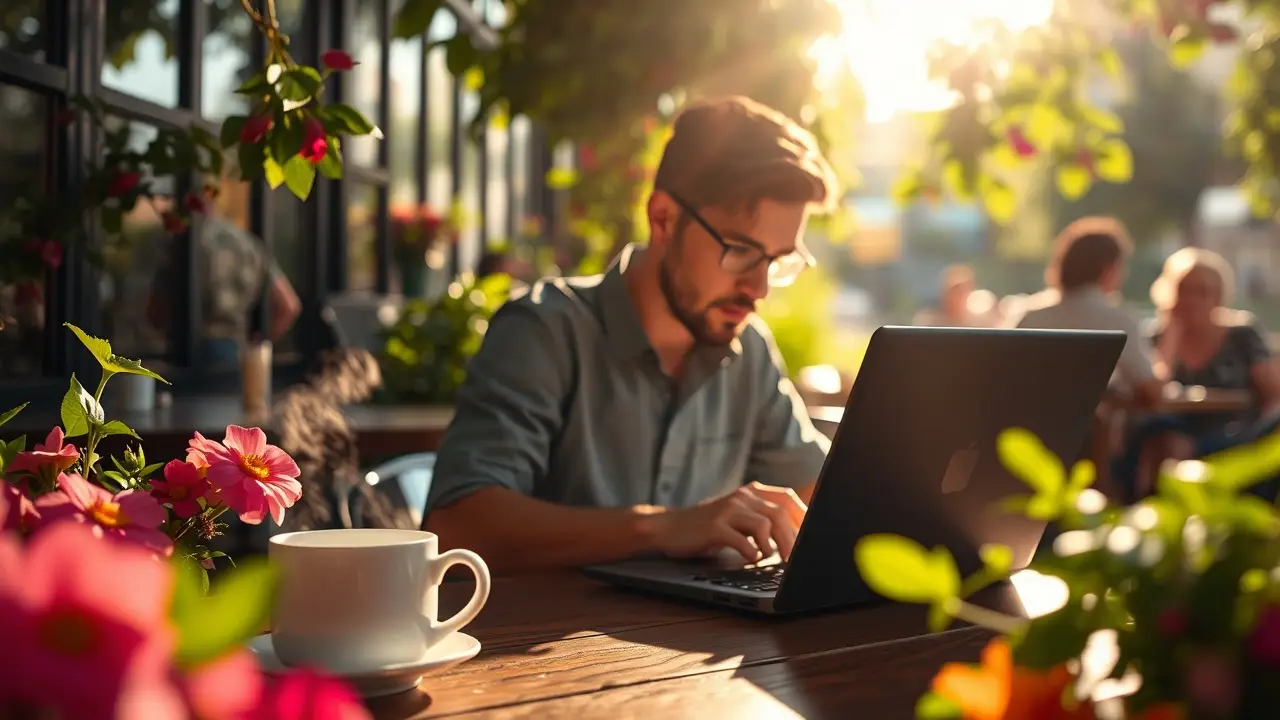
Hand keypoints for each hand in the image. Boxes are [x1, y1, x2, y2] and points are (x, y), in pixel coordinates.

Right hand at [652, 482, 807, 562]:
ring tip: (774, 560)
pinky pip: (742, 540)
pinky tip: (751, 559)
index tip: (814, 538)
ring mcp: (727, 510)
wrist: (669, 527)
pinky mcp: (714, 526)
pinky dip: (752, 553)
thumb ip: (763, 520)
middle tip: (798, 559)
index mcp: (752, 492)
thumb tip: (797, 536)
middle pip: (780, 513)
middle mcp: (742, 496)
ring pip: (765, 524)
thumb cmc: (709, 527)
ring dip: (775, 547)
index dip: (804, 518)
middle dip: (794, 539)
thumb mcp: (738, 517)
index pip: (788, 499)